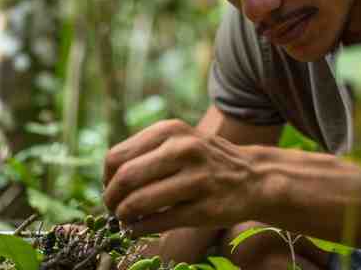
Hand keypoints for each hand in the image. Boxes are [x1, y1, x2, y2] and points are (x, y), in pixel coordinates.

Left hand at [103, 119, 262, 235]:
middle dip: (111, 198)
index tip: (110, 187)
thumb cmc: (206, 160)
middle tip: (113, 208)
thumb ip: (146, 151)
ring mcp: (196, 180)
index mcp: (171, 131)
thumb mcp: (179, 139)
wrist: (253, 177)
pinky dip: (139, 229)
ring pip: (139, 202)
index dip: (107, 177)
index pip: (117, 156)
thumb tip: (107, 178)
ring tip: (125, 219)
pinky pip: (158, 222)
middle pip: (125, 178)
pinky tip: (137, 230)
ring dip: (123, 216)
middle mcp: (183, 150)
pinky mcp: (203, 209)